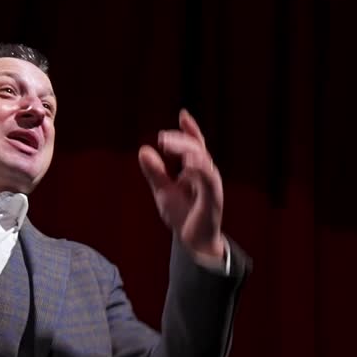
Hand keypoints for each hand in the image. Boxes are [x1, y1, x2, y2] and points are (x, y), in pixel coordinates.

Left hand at [137, 110, 225, 261]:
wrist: (194, 243)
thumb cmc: (182, 215)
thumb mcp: (163, 190)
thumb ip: (155, 171)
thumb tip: (143, 149)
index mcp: (197, 170)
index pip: (195, 144)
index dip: (190, 128)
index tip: (183, 114)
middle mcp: (207, 173)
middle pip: (196, 148)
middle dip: (180, 139)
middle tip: (162, 139)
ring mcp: (212, 184)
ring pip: (202, 159)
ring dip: (186, 149)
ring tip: (168, 144)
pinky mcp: (213, 198)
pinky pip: (207, 179)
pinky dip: (197, 169)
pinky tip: (186, 164)